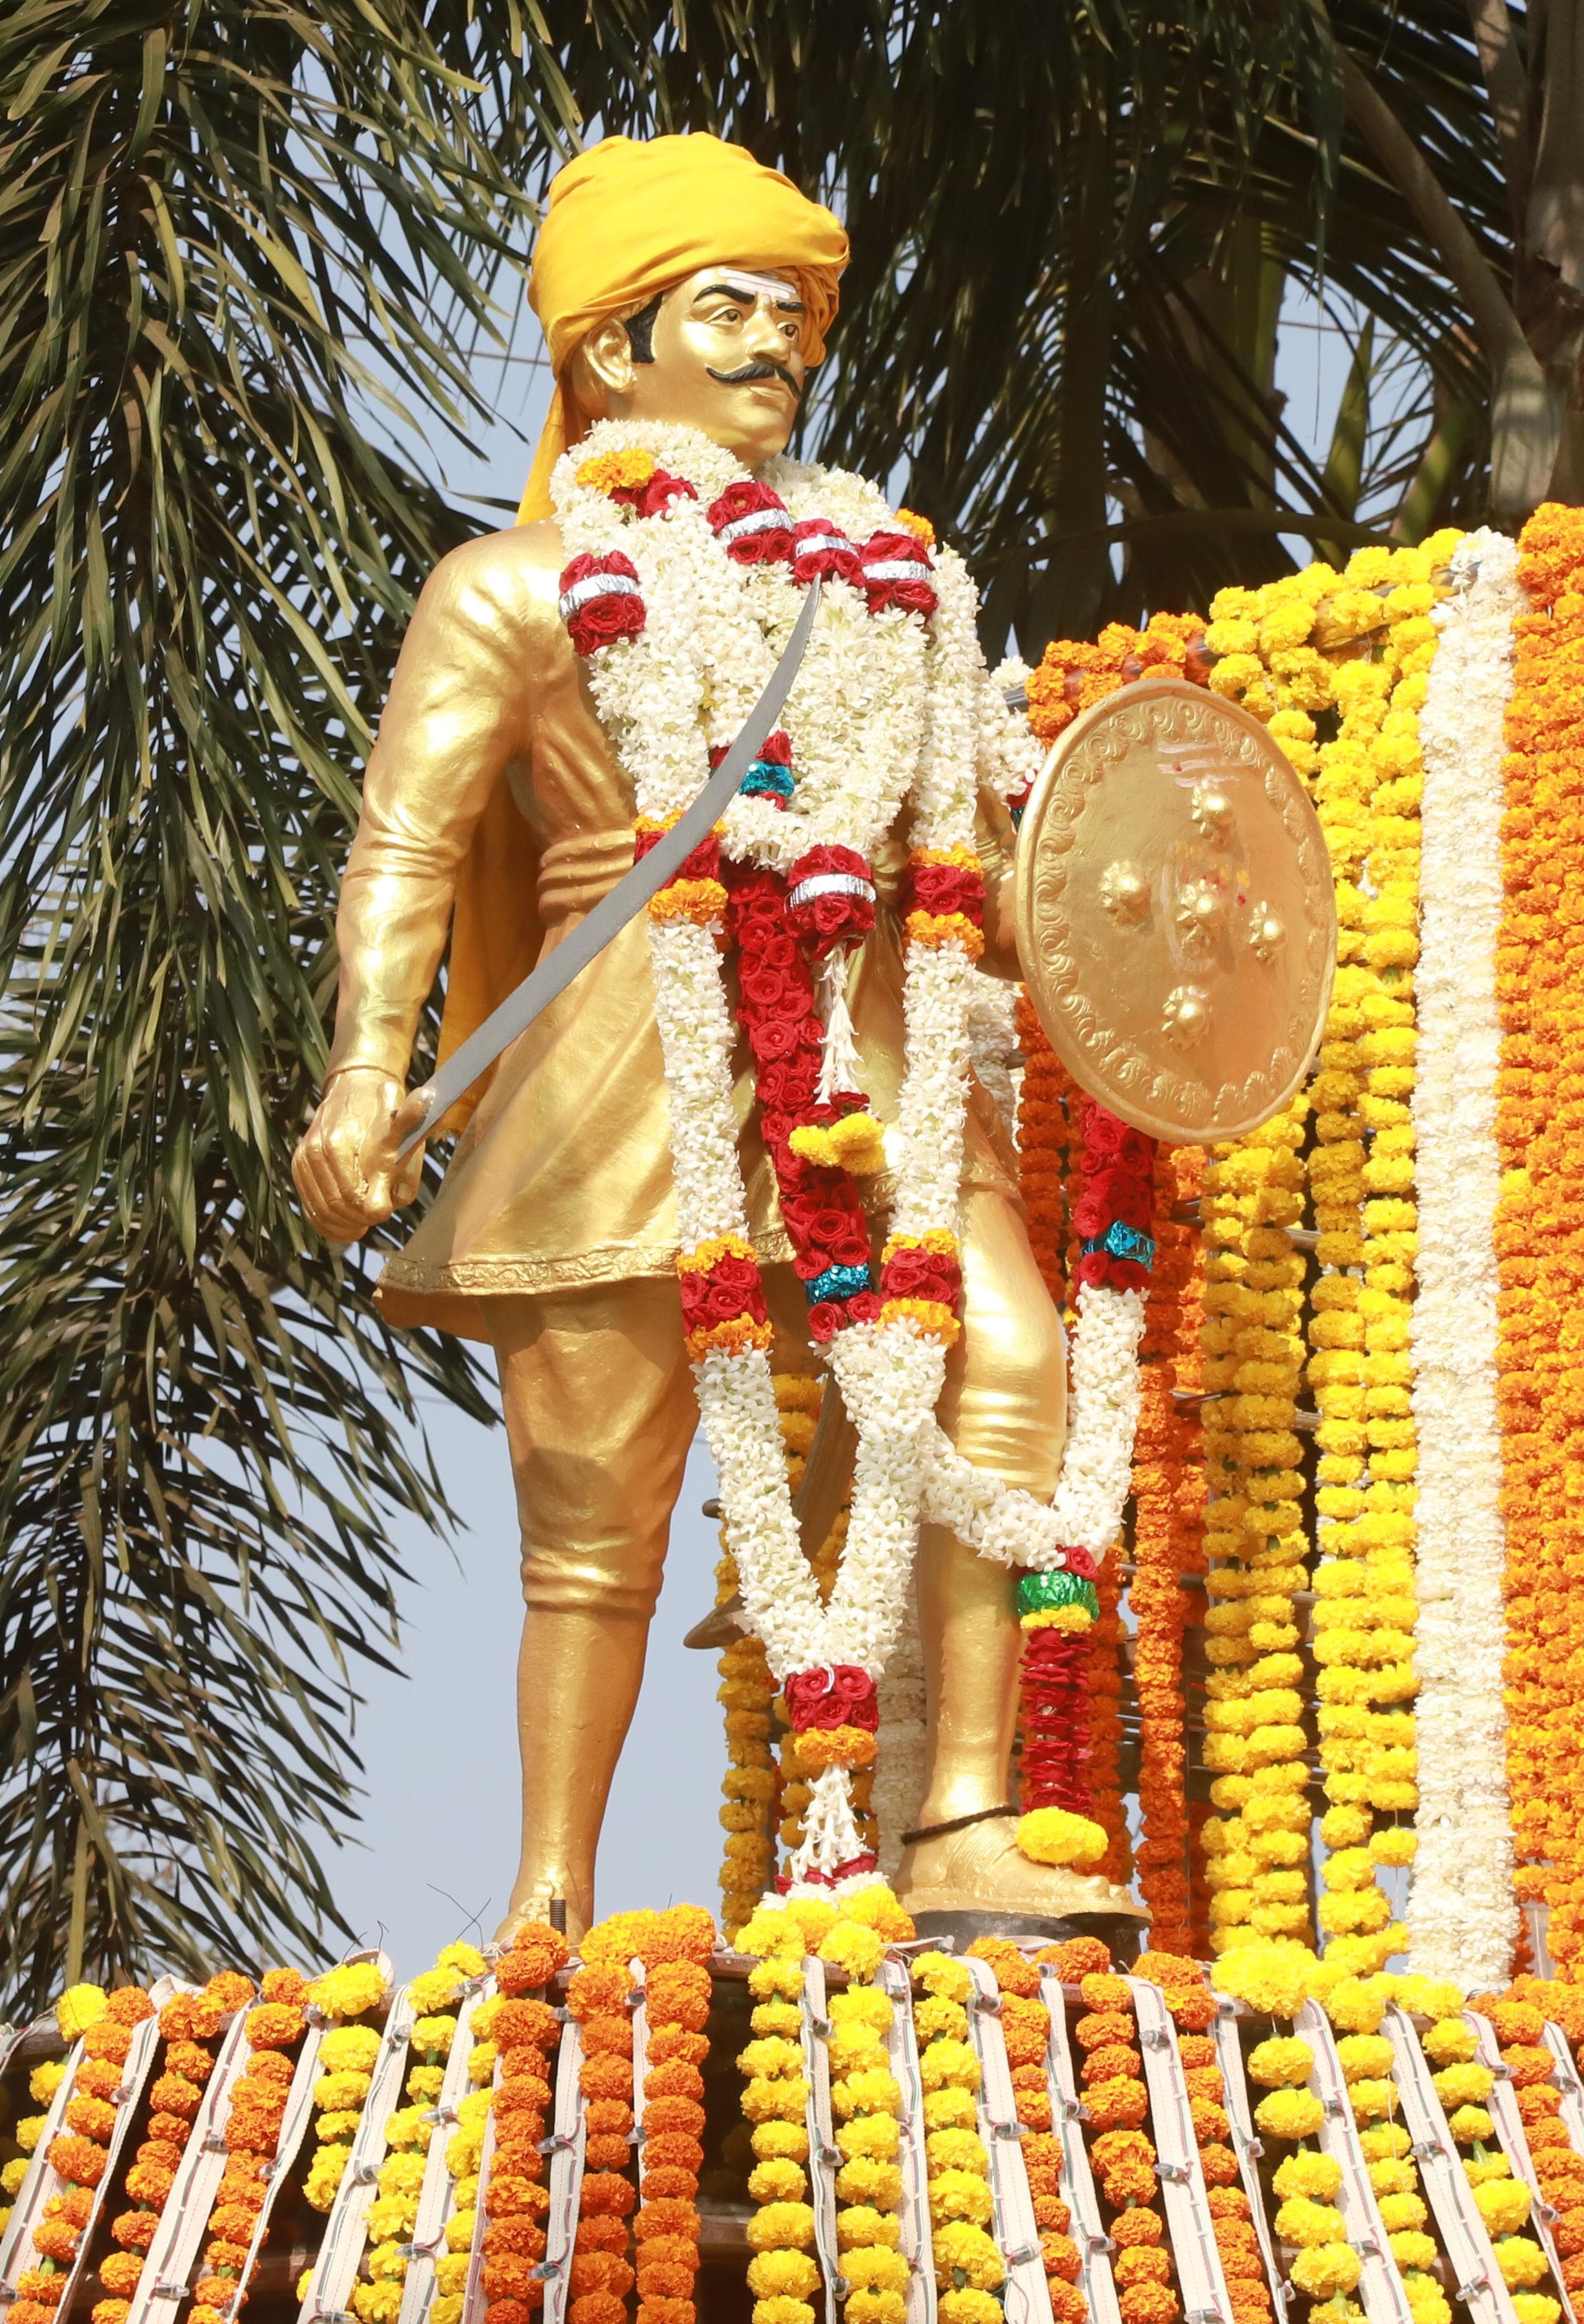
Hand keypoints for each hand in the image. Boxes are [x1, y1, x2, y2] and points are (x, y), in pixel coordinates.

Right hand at [292, 1068, 430, 1244]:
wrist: (354, 1088)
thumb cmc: (386, 1115)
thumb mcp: (406, 1136)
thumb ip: (404, 1170)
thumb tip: (389, 1205)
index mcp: (342, 1143)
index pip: (353, 1195)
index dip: (371, 1212)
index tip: (383, 1212)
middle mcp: (317, 1150)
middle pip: (336, 1205)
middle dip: (357, 1219)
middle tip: (372, 1220)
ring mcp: (304, 1157)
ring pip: (321, 1210)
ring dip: (342, 1224)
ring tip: (360, 1225)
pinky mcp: (299, 1164)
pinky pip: (308, 1205)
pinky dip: (326, 1222)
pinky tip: (343, 1227)